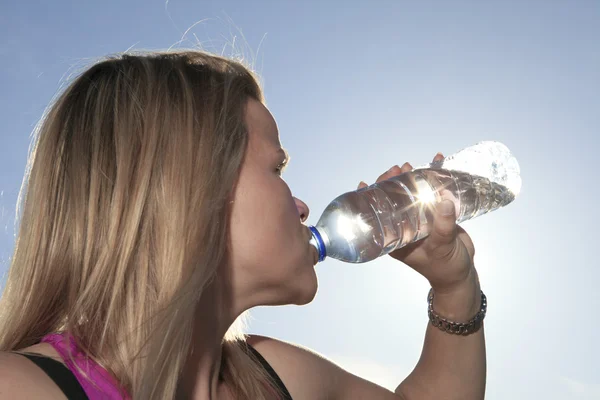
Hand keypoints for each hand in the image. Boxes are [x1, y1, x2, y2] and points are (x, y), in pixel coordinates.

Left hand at [357, 153, 477, 294]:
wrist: (462, 275)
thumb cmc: (446, 267)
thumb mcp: (442, 248)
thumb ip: (443, 227)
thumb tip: (444, 201)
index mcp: (396, 239)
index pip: (377, 216)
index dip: (371, 199)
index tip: (368, 183)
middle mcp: (404, 228)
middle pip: (393, 201)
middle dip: (392, 183)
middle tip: (398, 169)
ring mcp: (419, 221)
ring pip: (411, 196)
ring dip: (410, 179)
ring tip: (410, 166)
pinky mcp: (435, 216)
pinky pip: (431, 196)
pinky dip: (433, 180)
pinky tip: (436, 163)